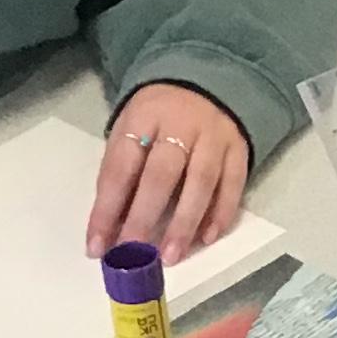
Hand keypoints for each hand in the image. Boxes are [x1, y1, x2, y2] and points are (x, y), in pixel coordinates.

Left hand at [86, 85, 250, 266]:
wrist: (204, 81)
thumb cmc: (158, 117)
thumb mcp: (130, 130)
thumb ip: (120, 174)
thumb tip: (109, 228)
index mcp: (143, 117)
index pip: (121, 166)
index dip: (108, 208)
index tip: (98, 246)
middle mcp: (180, 124)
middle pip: (161, 175)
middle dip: (144, 217)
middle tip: (134, 254)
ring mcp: (213, 136)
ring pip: (200, 182)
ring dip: (184, 223)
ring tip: (171, 256)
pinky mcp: (238, 148)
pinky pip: (232, 184)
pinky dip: (221, 213)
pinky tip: (208, 237)